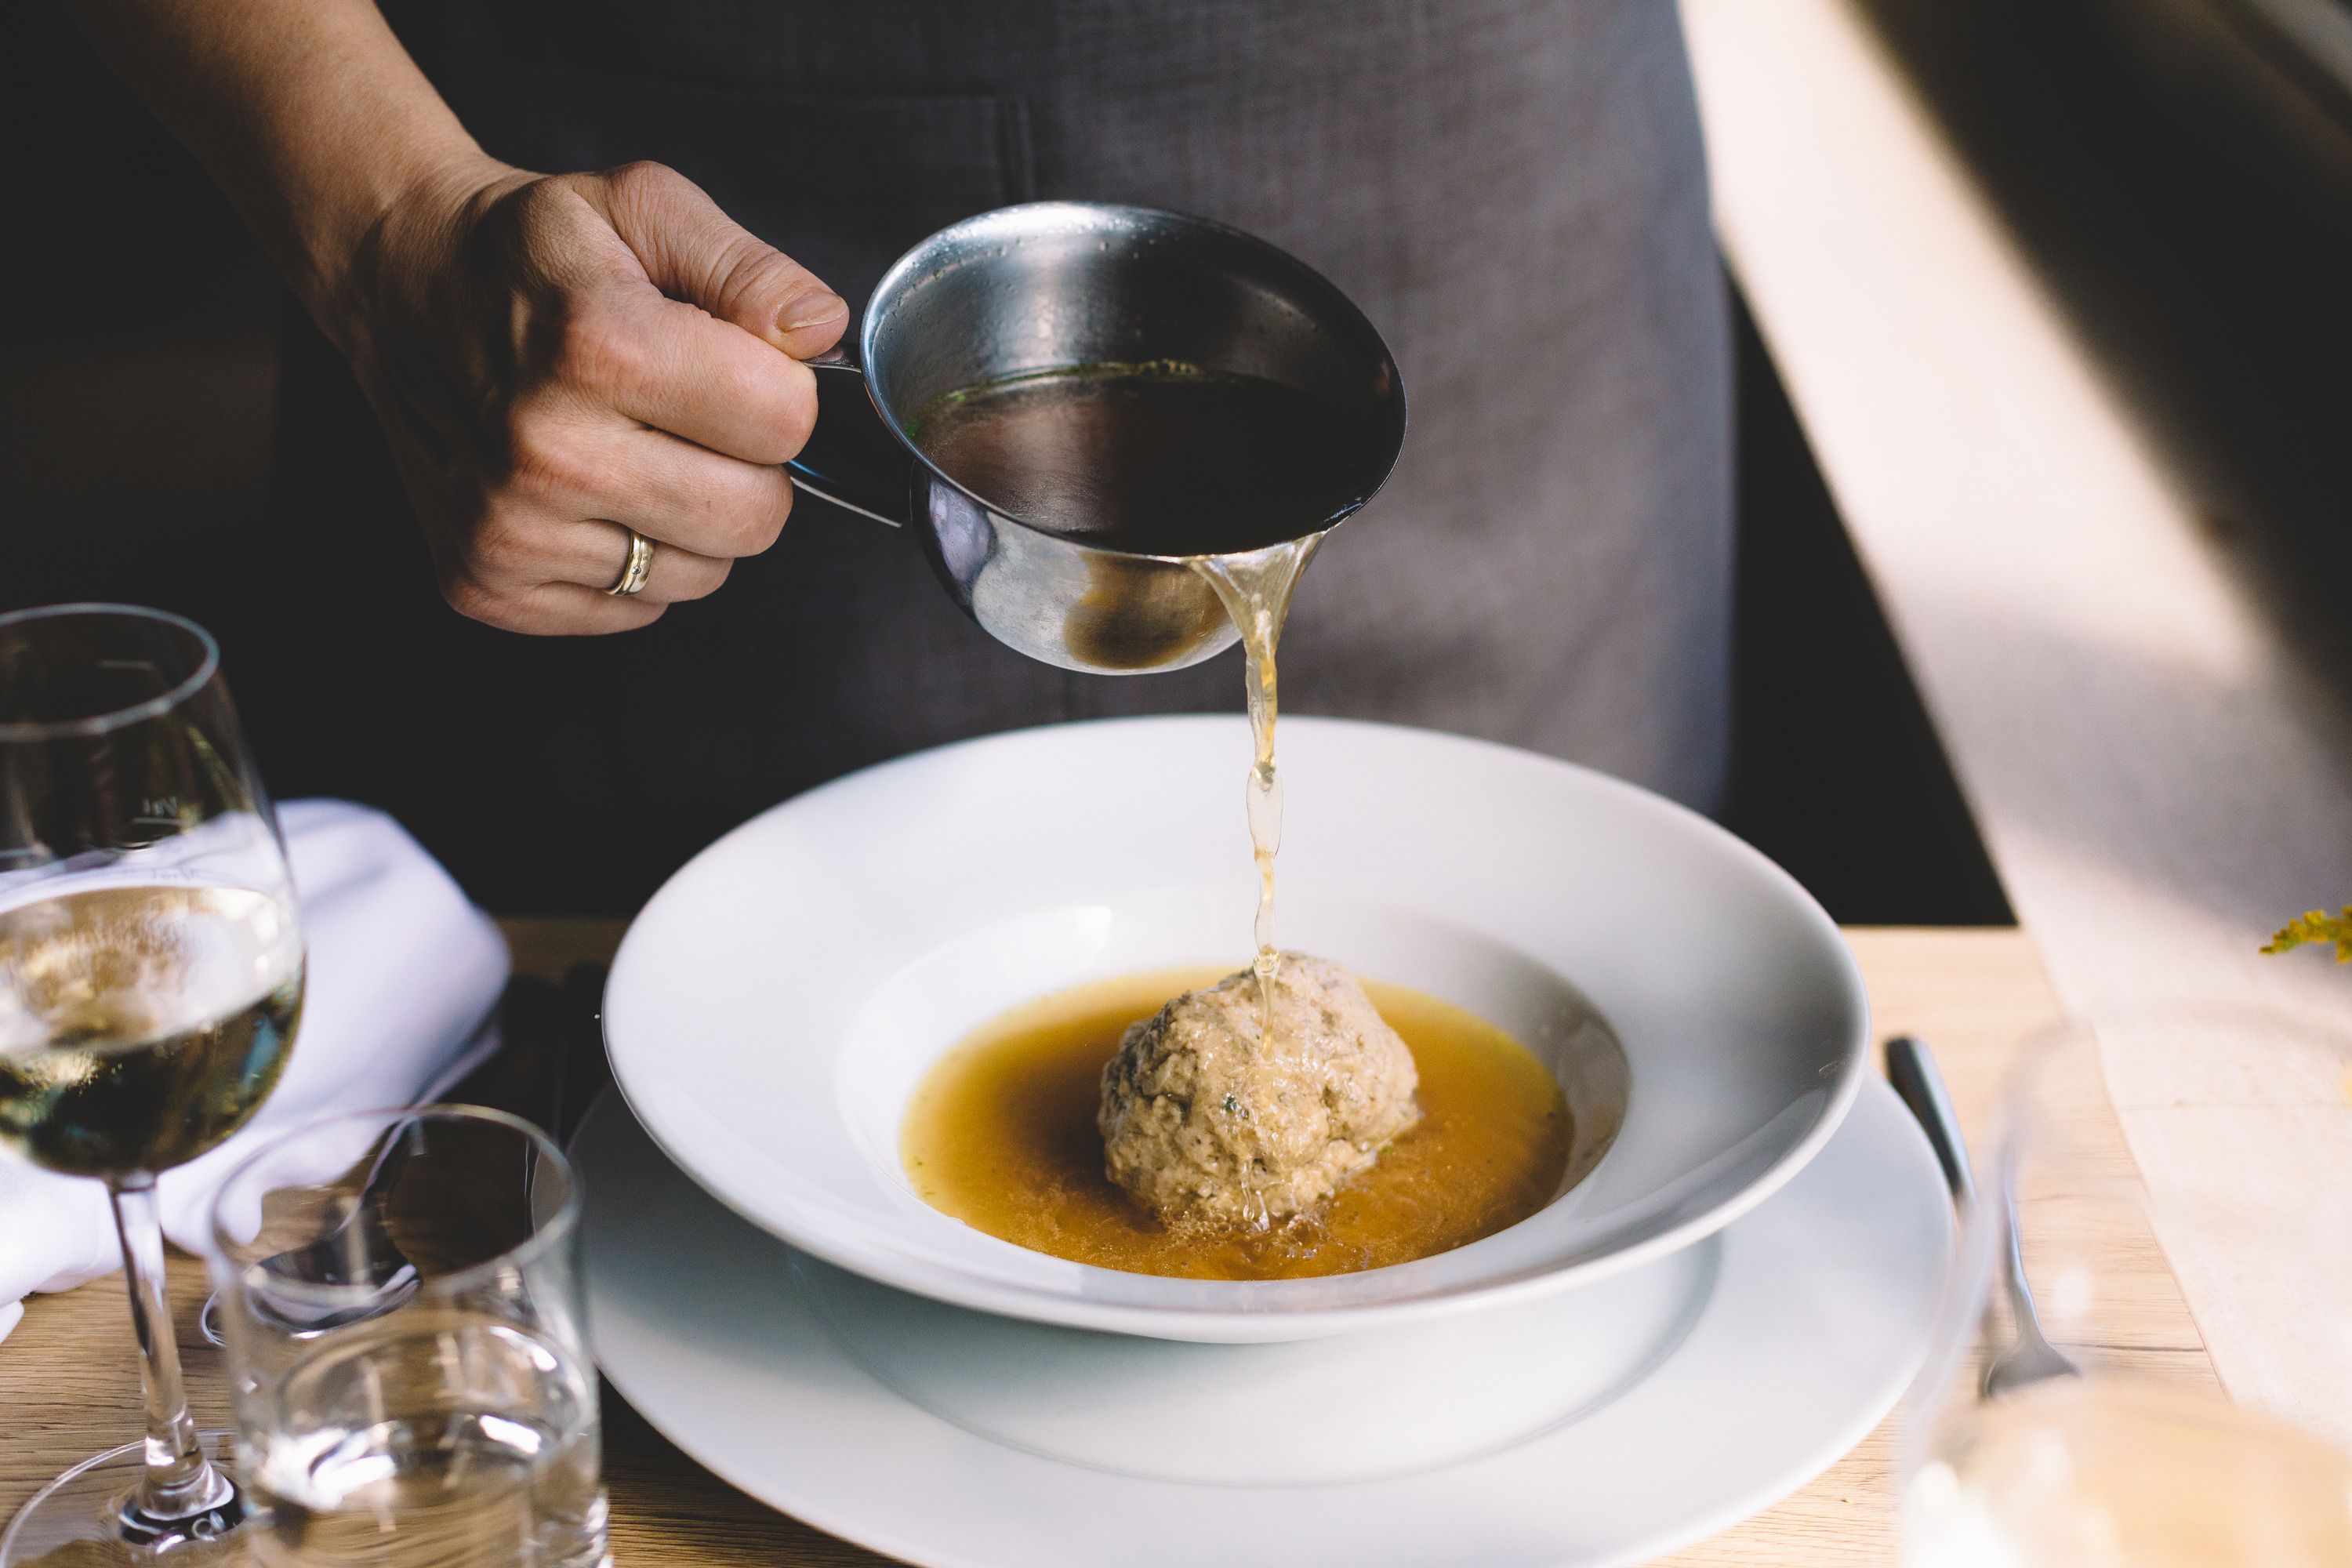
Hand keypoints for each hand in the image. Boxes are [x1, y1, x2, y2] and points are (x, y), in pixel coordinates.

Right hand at [328, 157, 847, 632]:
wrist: (399, 285)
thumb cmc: (534, 252)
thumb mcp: (645, 208)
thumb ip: (750, 270)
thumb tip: (820, 332)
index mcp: (599, 345)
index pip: (786, 423)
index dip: (780, 390)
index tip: (732, 365)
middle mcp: (547, 451)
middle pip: (757, 518)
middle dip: (748, 466)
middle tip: (687, 414)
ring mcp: (509, 529)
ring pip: (702, 574)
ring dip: (691, 519)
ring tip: (629, 448)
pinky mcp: (487, 584)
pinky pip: (636, 607)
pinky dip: (631, 558)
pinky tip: (585, 491)